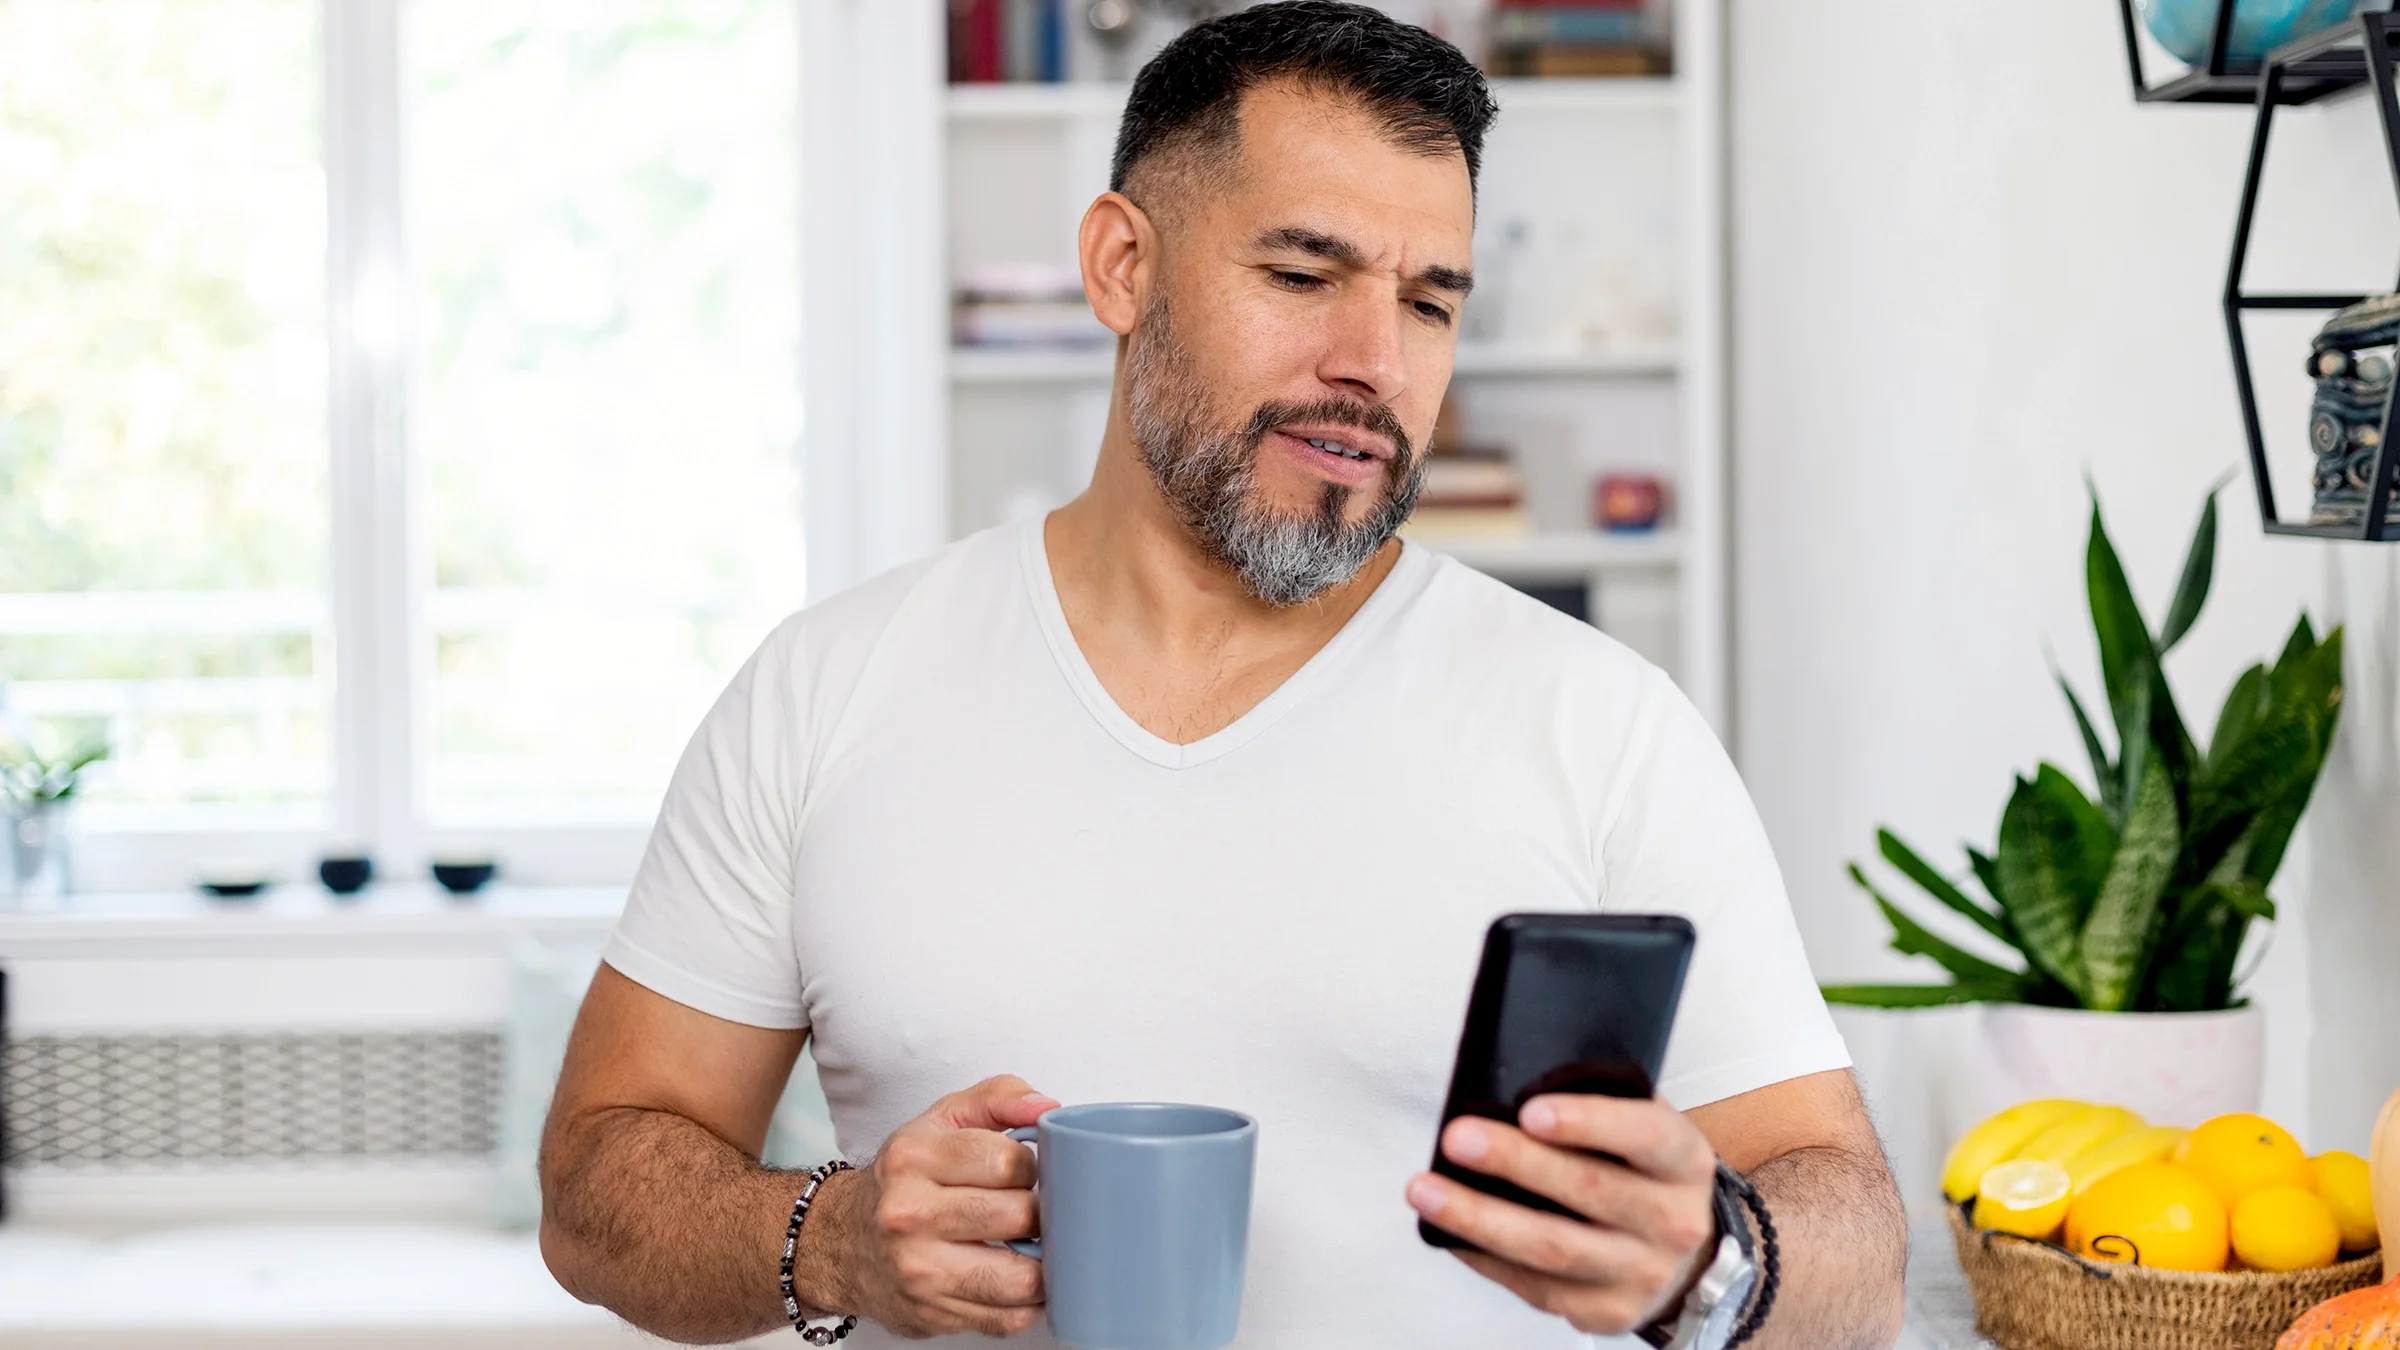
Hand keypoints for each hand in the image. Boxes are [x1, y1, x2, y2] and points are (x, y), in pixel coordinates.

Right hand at [805, 1074, 1058, 1338]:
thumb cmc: (904, 1178)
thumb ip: (998, 1097)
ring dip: (1044, 1263)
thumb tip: (1046, 1107)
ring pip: (1019, 1278)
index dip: (1032, 1166)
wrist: (844, 1242)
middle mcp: (909, 1216)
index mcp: (913, 1159)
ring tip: (1035, 1246)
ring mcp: (919, 1272)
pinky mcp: (933, 1315)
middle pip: (1018, 1217)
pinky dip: (1027, 1302)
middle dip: (1041, 1213)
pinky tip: (1017, 1277)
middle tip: (1033, 1209)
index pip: (1008, 1161)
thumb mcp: (941, 1120)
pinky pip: (1007, 1318)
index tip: (1024, 1172)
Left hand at [1405, 1094, 1719, 1336]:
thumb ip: (1600, 1102)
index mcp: (1682, 1162)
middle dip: (1515, 1163)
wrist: (1687, 1258)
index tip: (1530, 1111)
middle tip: (1458, 1138)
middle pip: (1587, 1190)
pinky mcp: (1605, 1311)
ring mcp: (1640, 1273)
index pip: (1643, 1136)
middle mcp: (1672, 1221)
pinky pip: (1535, 1286)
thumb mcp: (1647, 1128)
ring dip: (1479, 1217)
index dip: (1588, 1122)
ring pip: (1552, 1247)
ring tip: (1424, 1190)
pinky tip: (1449, 1230)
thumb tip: (1513, 1082)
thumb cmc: (1645, 1174)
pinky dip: (1485, 1256)